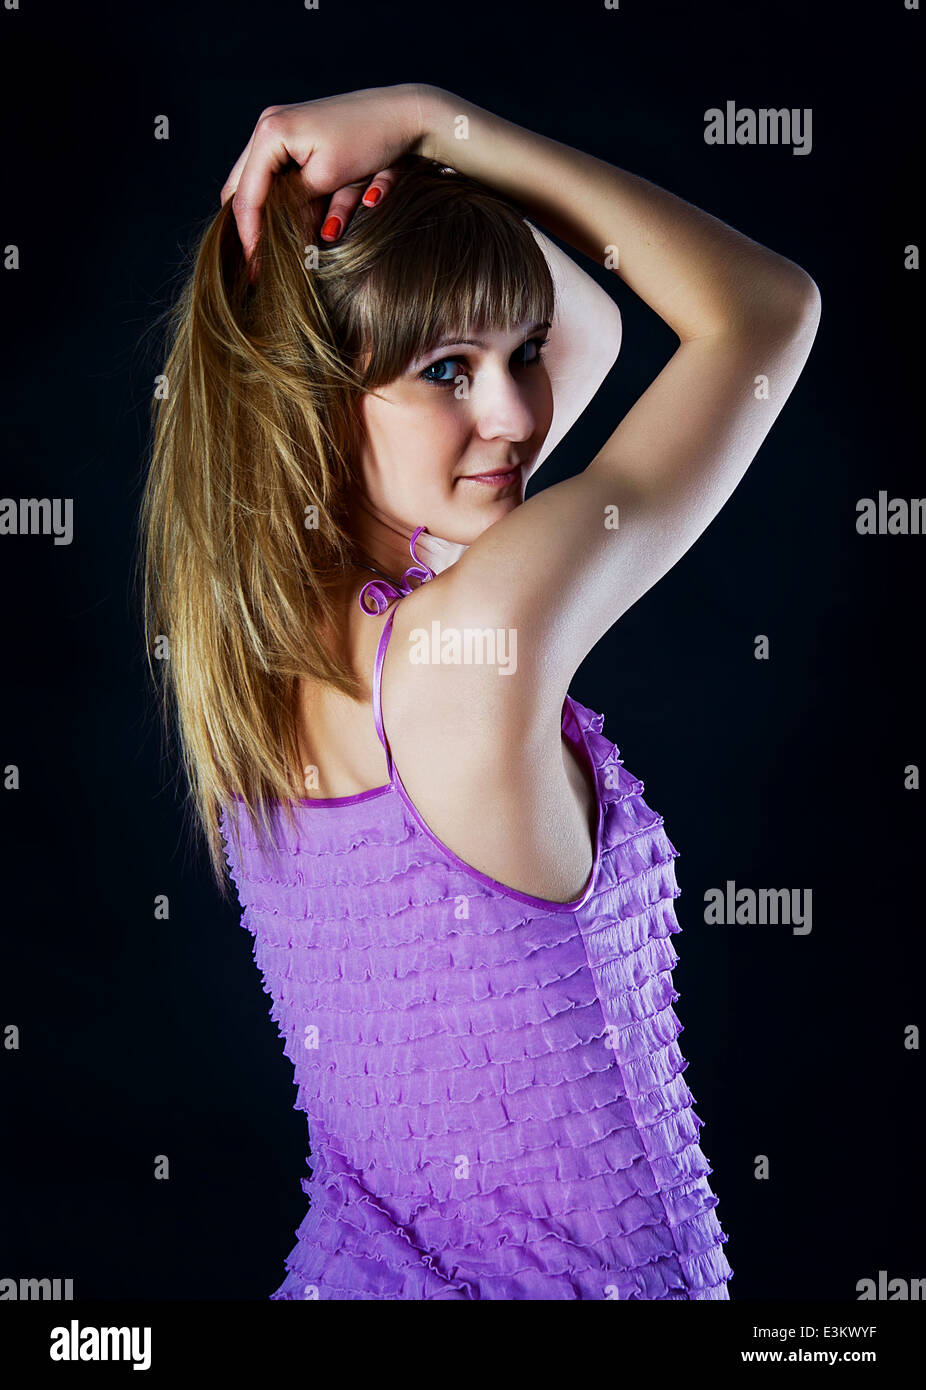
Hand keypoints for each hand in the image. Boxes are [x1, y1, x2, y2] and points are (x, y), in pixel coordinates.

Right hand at [219, 84, 423, 269]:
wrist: (402, 113)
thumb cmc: (369, 140)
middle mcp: (268, 127)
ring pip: (256, 184)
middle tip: (256, 262)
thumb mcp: (327, 179)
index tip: (256, 269)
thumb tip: (275, 237)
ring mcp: (280, 130)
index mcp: (271, 133)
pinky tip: (283, 224)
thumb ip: (294, 207)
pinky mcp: (295, 137)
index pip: (247, 195)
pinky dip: (280, 202)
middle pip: (240, 188)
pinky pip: (275, 176)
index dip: (250, 236)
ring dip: (263, 216)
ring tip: (266, 249)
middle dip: (249, 226)